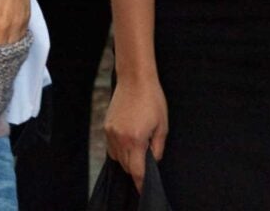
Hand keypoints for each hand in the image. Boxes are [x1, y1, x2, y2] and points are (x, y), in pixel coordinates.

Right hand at [105, 72, 166, 192]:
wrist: (135, 79)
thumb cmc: (153, 100)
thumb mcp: (162, 126)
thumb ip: (157, 149)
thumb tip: (153, 162)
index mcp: (136, 140)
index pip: (137, 171)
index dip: (141, 183)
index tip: (144, 189)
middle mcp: (120, 139)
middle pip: (126, 166)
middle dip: (136, 168)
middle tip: (147, 157)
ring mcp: (111, 133)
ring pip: (118, 158)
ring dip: (128, 159)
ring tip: (138, 144)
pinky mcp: (106, 127)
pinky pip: (111, 147)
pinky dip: (120, 149)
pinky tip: (129, 139)